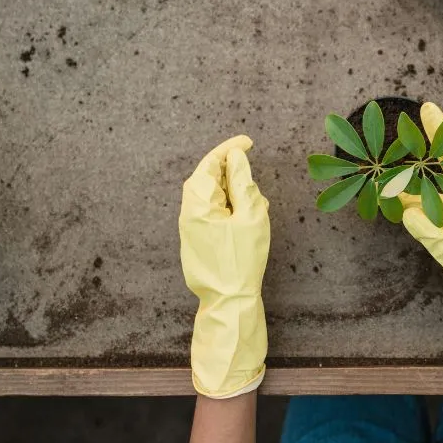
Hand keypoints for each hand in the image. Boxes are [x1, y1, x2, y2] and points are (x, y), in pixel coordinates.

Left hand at [179, 135, 269, 397]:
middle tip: (254, 179)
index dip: (230, 148)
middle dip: (232, 173)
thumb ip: (243, 183)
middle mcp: (188, 211)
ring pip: (211, 197)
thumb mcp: (251, 216)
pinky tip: (245, 221)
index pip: (211, 163)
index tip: (248, 142)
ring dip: (233, 194)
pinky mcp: (195, 239)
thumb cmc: (242, 260)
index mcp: (199, 202)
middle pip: (208, 178)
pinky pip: (211, 213)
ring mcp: (189, 226)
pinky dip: (228, 209)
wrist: (229, 301)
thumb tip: (236, 157)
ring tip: (255, 207)